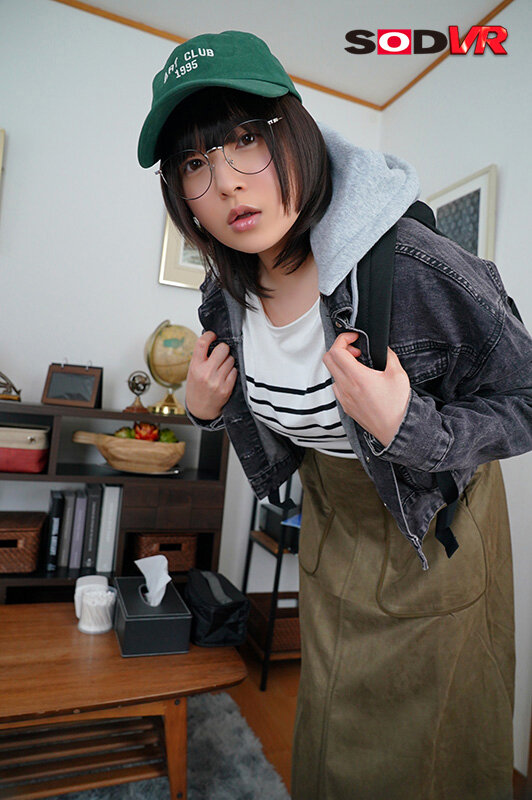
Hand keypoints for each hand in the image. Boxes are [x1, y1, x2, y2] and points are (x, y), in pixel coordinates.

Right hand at [185, 331, 237, 419]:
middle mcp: (206, 373)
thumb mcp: (192, 371)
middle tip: (221, 354)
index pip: (202, 343)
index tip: (213, 335)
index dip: (209, 335)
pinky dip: (232, 372)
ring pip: (231, 359)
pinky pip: (235, 371)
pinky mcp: (226, 388)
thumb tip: (213, 341)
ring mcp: (217, 381)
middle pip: (222, 348)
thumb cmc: (196, 389)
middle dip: (223, 349)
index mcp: (195, 366)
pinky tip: (225, 377)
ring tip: (221, 368)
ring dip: (228, 361)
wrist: (200, 409)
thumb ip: (201, 357)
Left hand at [322, 332, 410, 447]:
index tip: (355, 338)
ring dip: (342, 365)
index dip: (343, 339)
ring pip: (332, 373)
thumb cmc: (397, 407)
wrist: (396, 431)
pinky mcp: (345, 406)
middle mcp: (346, 388)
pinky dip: (344, 378)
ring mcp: (343, 398)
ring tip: (360, 366)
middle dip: (340, 349)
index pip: (336, 351)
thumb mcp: (398, 374)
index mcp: (357, 378)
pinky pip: (337, 387)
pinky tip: (359, 381)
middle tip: (357, 351)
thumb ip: (388, 356)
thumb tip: (383, 349)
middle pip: (328, 359)